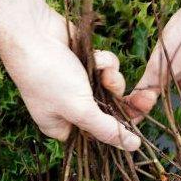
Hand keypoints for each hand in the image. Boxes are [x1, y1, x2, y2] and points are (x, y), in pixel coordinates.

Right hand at [0, 4, 139, 150]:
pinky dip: (103, 61)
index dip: (120, 129)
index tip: (140, 122)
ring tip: (104, 71)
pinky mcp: (83, 62)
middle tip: (148, 97)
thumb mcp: (80, 109)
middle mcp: (70, 107)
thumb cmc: (48, 77)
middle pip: (109, 112)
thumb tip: (133, 147)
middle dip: (124, 101)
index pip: (99, 136)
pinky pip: (105, 68)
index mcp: (63, 126)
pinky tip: (94, 56)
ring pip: (110, 88)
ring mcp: (77, 84)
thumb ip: (107, 129)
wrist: (32, 33)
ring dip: (112, 78)